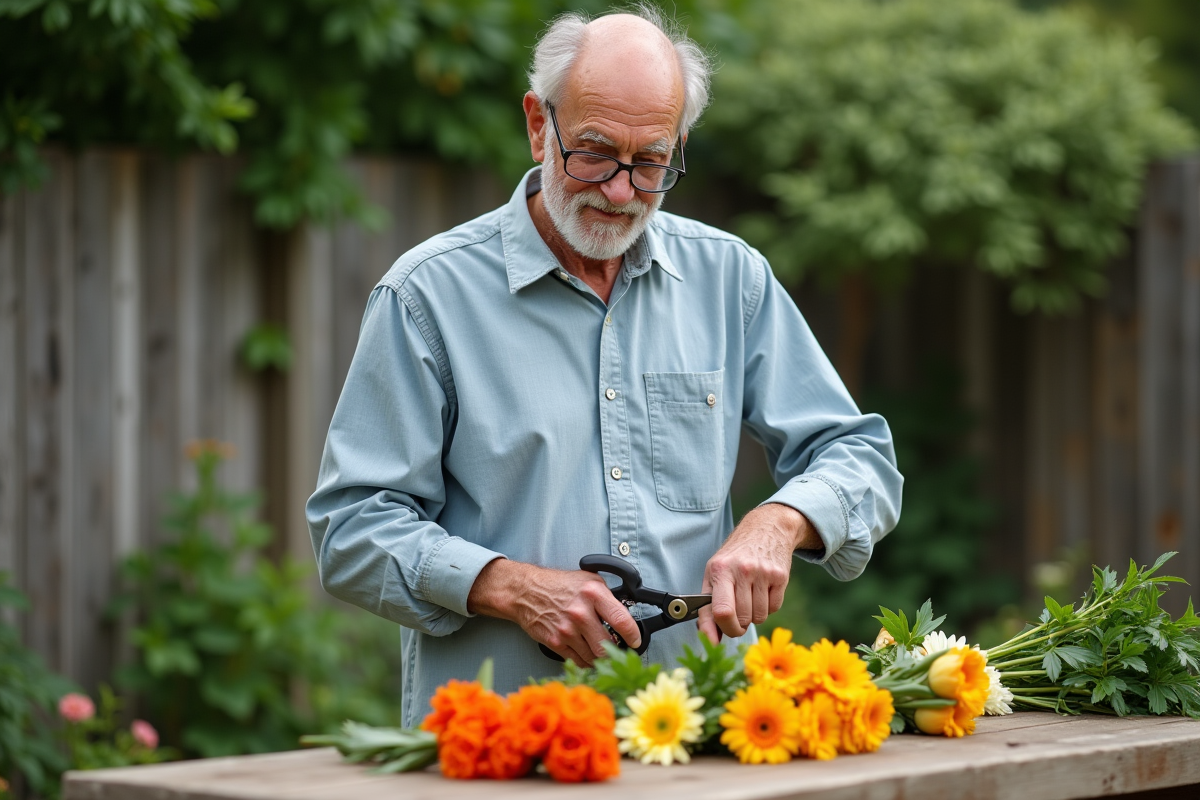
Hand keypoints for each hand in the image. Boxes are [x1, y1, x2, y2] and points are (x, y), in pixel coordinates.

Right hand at [467, 559, 640, 666]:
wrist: (527, 591)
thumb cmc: (558, 585)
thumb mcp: (588, 580)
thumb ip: (607, 596)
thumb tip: (625, 612)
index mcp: (593, 594)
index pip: (622, 621)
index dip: (634, 636)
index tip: (636, 641)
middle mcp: (581, 613)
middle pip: (608, 645)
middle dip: (616, 652)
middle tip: (620, 651)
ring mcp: (567, 629)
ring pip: (594, 656)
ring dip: (600, 658)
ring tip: (602, 652)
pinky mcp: (556, 642)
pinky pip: (578, 660)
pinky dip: (586, 661)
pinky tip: (588, 654)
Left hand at [698, 503, 818, 642]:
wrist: (766, 529)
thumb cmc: (735, 556)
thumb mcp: (714, 574)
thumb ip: (707, 608)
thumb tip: (709, 640)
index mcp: (720, 570)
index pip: (722, 611)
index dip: (722, 629)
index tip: (721, 634)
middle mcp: (742, 570)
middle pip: (741, 618)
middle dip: (738, 625)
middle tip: (737, 614)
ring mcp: (763, 573)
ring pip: (758, 617)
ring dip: (753, 616)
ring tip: (749, 597)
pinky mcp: (781, 576)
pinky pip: (774, 609)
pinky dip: (767, 607)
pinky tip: (763, 590)